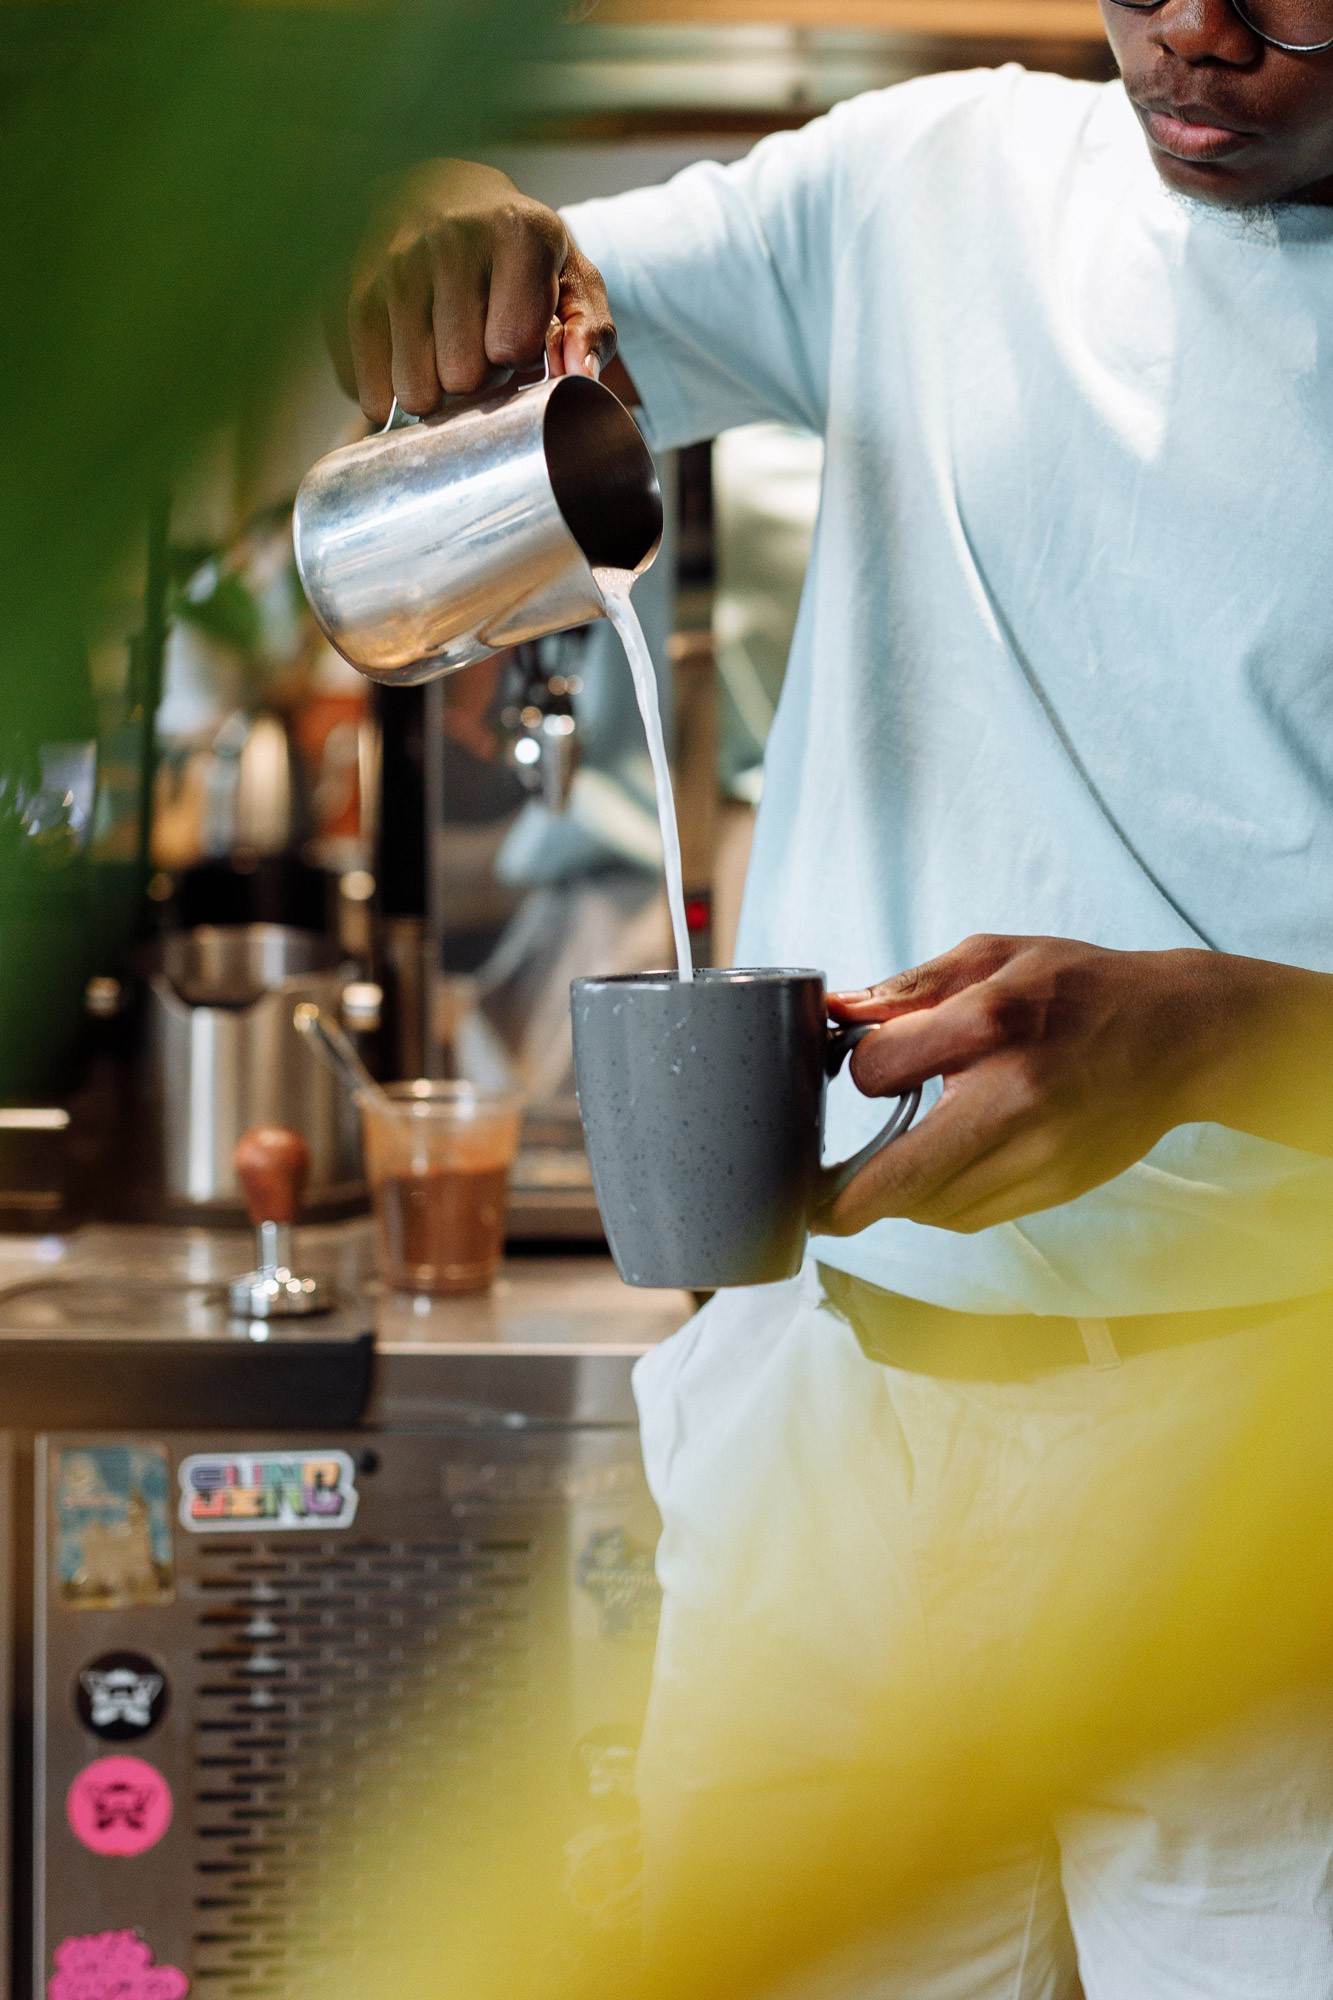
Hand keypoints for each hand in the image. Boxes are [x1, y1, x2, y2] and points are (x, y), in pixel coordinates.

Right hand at [329, 159, 616, 423]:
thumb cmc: (516, 252)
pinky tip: (405, 358)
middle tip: (477, 348)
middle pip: (462, 377)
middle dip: (476, 380)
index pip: (512, 347)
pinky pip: (366, 386)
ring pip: (414, 391)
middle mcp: (447, 238)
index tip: (515, 335)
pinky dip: (386, 391)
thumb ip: (591, 330)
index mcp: (517, 232)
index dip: (519, 359)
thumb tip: (581, 374)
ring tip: (443, 355)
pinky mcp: (345, 289)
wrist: (438, 194)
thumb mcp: (572, 279)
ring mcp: (389, 262)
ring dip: (433, 391)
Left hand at [821, 935, 1257, 1236]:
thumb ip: (910, 987)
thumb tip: (835, 1013)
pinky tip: (936, 1174)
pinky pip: (970, 1217)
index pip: (877, 1072)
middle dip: (841, 1199)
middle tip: (806, 1199)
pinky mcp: (1057, 1187)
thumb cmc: (1079, 986)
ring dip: (895, 1196)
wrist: (1181, 1034)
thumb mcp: (992, 957)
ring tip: (881, 1170)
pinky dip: (939, 1203)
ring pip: (932, 1208)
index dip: (860, 1068)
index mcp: (991, 1025)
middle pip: (898, 1180)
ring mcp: (1041, 1155)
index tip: (866, 1062)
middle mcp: (1015, 1099)